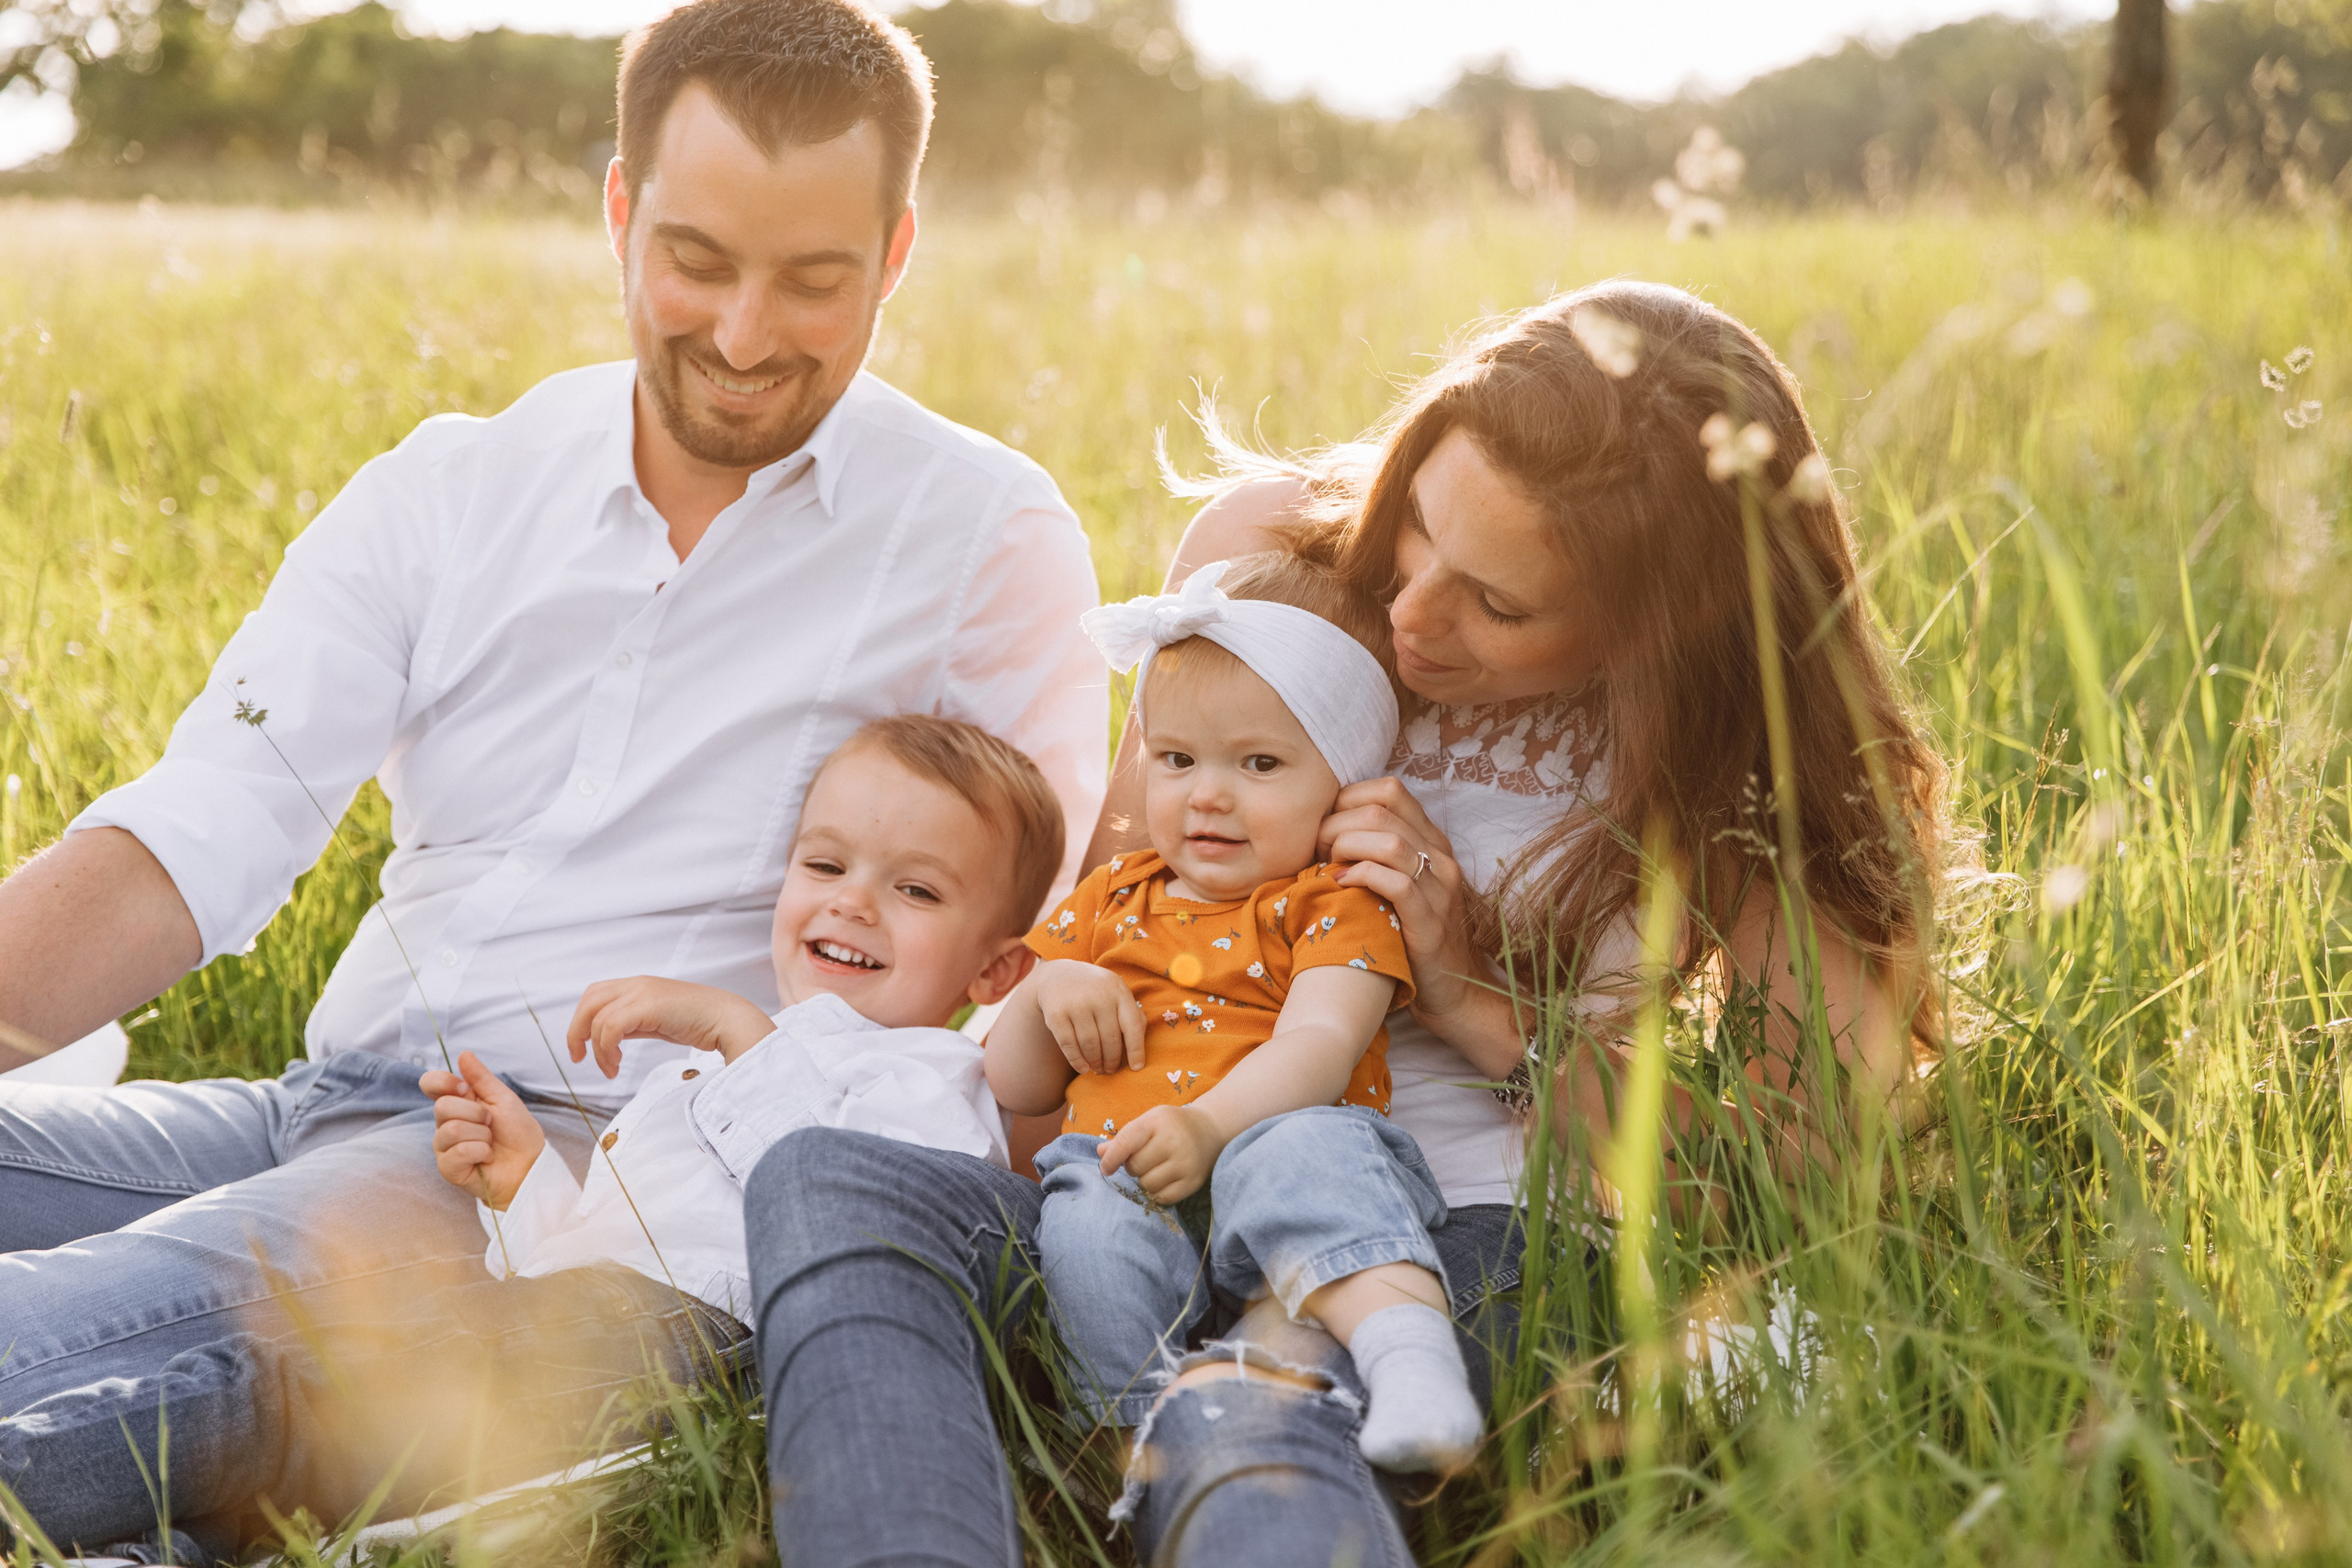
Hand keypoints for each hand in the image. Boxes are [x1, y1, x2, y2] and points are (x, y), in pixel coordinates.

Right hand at [421, 1051, 546, 1207]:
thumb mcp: (503, 1098)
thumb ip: (481, 1078)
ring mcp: (444, 1146)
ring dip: (481, 1134)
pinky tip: (487, 1157)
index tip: (465, 1089)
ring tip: (490, 1142)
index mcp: (458, 1102)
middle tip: (491, 1123)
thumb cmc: (518, 1132)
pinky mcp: (448, 1168)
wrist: (530, 1164)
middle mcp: (445, 1123)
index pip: (430, 1083)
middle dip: (477, 1113)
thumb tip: (463, 1054)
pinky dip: (480, 1151)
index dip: (443, 1082)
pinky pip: (458, 1151)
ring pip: (452, 1129)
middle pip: (442, 1106)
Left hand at [565, 976, 776, 1077]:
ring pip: (598, 1018)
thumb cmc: (699, 1023)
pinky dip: (607, 1047)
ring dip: (598, 1050)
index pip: (594, 995)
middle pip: (589, 1002)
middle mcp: (637, 984)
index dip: (580, 1021)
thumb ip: (632, 1023)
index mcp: (638, 985)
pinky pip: (612, 1026)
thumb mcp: (657, 1021)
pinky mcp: (649, 1006)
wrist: (727, 1020)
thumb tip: (608, 1037)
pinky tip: (617, 1063)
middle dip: (577, 1033)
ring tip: (611, 1068)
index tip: (582, 1048)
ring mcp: (642, 992)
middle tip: (579, 1058)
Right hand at [1035, 960, 1145, 1075]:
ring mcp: (1076, 1004)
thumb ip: (1133, 1015)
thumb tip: (1139, 1048)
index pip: (1132, 1025)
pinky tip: (1083, 1068)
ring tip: (1098, 1069)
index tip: (1136, 1068)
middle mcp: (1098, 996)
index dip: (1136, 1050)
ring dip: (1095, 1062)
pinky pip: (1069, 1045)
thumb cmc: (1096, 991)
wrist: (1057, 976)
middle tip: (1111, 1070)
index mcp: (1118, 991)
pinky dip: (1077, 1061)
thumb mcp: (1116, 993)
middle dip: (1112, 1061)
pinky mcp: (1056, 1013)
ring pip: (1090, 1044)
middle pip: (1110, 1039)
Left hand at [1098, 1103, 1225, 1203]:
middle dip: (1133, 1167)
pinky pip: (1163, 1198)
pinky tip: (1165, 1179)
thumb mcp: (1149, 1122)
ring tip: (1156, 1168)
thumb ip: (1125, 1138)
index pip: (1126, 1142)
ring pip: (1147, 1185)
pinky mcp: (1193, 1181)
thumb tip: (1100, 1153)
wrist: (1211, 1130)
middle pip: (1135, 1167)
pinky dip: (1158, 1192)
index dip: (1111, 1159)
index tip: (1105, 1168)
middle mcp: (1173, 1141)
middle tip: (1144, 1159)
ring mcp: (1185, 1163)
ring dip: (1145, 1180)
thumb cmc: (1172, 1125)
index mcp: (1157, 1122)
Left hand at [1319, 777, 1486, 1026]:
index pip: (1390, 790)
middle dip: (1337, 823)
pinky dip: (1362, 877)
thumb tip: (1322, 831)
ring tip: (1327, 866)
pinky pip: (1396, 884)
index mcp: (1431, 841)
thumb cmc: (1411, 935)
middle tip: (1316, 849)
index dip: (1348, 799)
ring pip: (1389, 842)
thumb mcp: (1398, 885)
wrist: (1454, 991)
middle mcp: (1440, 857)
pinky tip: (1341, 885)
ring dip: (1346, 847)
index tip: (1324, 825)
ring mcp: (1440, 888)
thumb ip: (1375, 854)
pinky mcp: (1430, 921)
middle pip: (1382, 810)